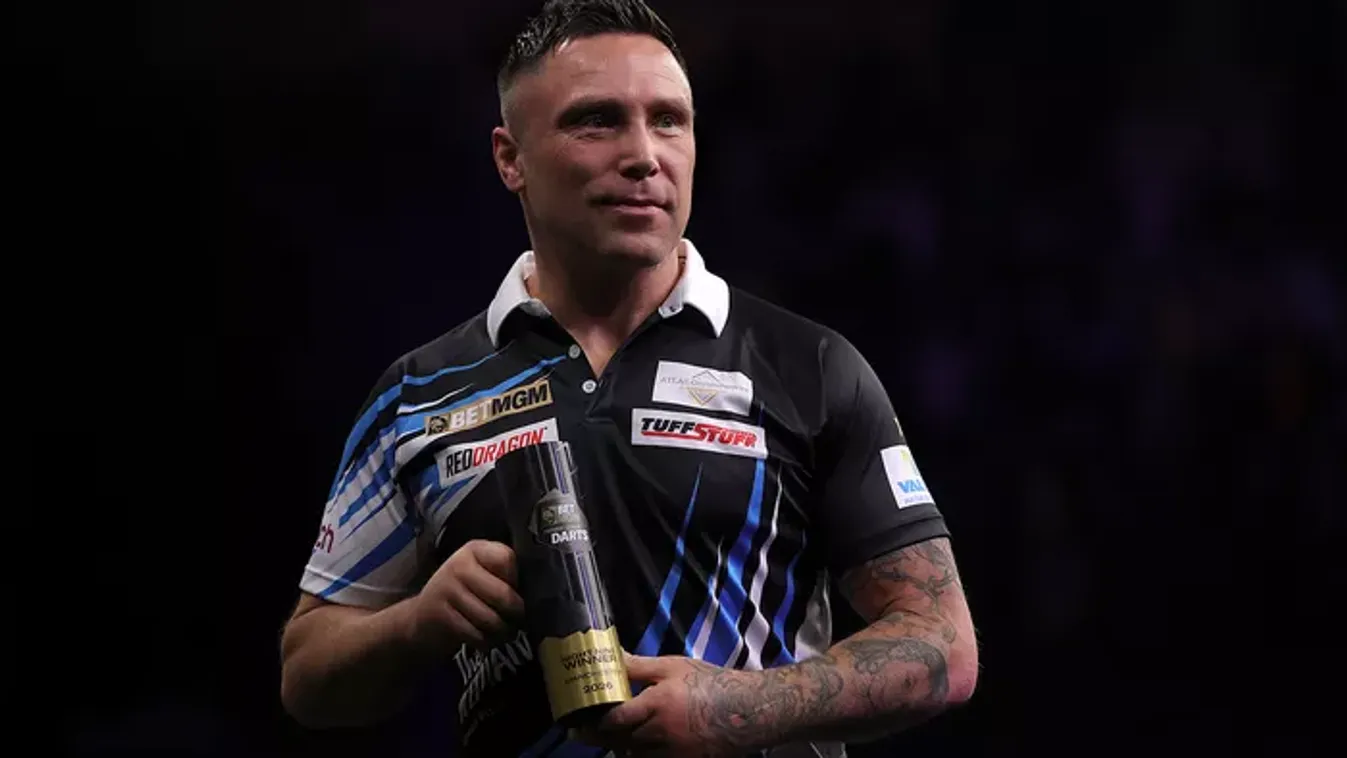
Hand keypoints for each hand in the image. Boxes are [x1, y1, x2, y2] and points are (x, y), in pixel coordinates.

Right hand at [411, 539, 524, 651]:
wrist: (421, 617)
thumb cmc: (463, 594)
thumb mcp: (481, 575)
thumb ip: (504, 575)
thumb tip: (540, 592)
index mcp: (475, 549)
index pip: (508, 559)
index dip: (518, 580)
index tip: (520, 592)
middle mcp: (459, 565)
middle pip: (503, 594)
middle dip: (517, 614)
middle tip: (520, 621)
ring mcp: (447, 590)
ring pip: (491, 618)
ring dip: (503, 632)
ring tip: (508, 634)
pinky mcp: (440, 615)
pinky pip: (475, 634)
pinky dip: (486, 642)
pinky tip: (488, 641)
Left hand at [585, 652, 744, 757]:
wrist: (745, 710)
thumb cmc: (708, 683)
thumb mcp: (672, 667)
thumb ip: (638, 666)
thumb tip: (611, 654)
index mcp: (658, 705)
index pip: (616, 719)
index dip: (596, 721)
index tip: (579, 719)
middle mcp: (662, 733)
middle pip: (619, 741)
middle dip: (599, 737)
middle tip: (580, 732)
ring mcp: (673, 753)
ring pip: (633, 757)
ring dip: (617, 748)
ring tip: (606, 737)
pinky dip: (638, 756)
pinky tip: (632, 747)